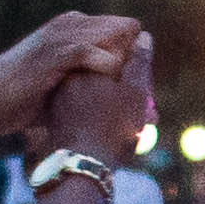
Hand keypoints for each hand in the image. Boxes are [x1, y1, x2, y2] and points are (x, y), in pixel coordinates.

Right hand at [0, 14, 146, 141]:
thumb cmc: (18, 100)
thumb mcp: (63, 91)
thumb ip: (93, 91)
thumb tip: (131, 113)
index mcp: (74, 29)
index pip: (125, 31)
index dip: (138, 60)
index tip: (141, 95)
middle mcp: (70, 25)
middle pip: (126, 29)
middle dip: (137, 63)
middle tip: (140, 103)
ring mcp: (60, 37)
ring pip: (113, 36)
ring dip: (125, 68)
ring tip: (124, 102)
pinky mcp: (52, 54)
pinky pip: (90, 52)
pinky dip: (104, 71)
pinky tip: (104, 96)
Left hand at [43, 30, 154, 163]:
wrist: (82, 168)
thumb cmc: (113, 129)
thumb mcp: (135, 92)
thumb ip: (139, 61)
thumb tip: (142, 35)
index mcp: (86, 64)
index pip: (120, 55)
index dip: (139, 73)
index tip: (147, 94)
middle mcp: (69, 76)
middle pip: (108, 75)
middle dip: (130, 91)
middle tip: (146, 115)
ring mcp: (61, 97)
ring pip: (99, 94)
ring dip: (119, 106)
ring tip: (136, 129)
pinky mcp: (57, 117)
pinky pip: (86, 110)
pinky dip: (102, 117)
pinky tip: (114, 134)